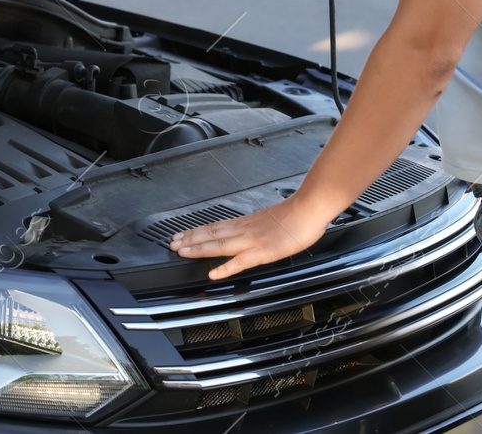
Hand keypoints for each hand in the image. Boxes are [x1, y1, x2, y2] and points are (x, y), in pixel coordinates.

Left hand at [169, 195, 330, 280]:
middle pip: (211, 234)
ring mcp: (252, 240)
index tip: (182, 235)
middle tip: (172, 244)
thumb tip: (251, 232)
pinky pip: (240, 261)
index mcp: (246, 223)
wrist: (310, 208)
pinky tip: (214, 273)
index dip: (197, 232)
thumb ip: (258, 227)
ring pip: (219, 245)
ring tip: (182, 252)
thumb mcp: (270, 220)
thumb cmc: (296, 214)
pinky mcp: (263, 251)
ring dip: (198, 249)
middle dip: (190, 240)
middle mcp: (244, 229)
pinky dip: (225, 267)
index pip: (215, 227)